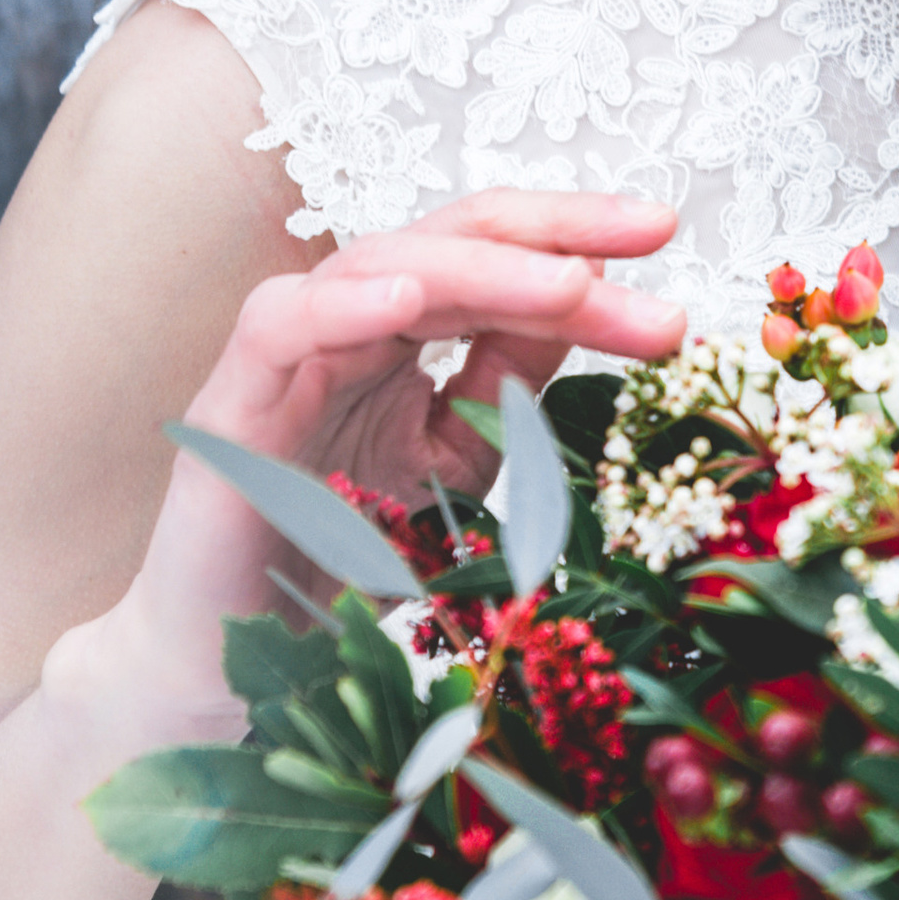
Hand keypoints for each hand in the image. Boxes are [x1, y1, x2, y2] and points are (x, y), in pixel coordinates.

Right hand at [52, 192, 683, 742]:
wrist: (241, 665)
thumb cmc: (342, 559)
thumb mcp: (458, 464)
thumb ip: (507, 386)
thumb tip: (587, 302)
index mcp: (405, 335)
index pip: (498, 261)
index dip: (579, 241)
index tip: (666, 240)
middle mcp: (349, 325)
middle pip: (453, 241)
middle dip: (556, 235)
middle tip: (650, 234)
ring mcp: (289, 355)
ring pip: (382, 267)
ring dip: (484, 271)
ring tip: (571, 281)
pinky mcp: (232, 403)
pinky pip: (283, 326)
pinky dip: (346, 304)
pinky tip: (412, 295)